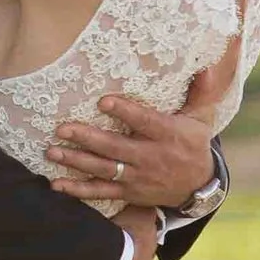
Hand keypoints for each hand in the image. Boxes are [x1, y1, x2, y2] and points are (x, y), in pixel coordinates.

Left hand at [45, 63, 223, 217]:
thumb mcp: (202, 117)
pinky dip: (80, 191)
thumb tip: (207, 66)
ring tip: (52, 152)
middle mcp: (152, 158)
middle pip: (116, 147)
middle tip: (63, 128)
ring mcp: (138, 178)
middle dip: (88, 139)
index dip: (125, 112)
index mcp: (168, 135)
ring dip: (77, 161)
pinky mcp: (129, 193)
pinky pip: (102, 193)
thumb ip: (202, 92)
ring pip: (104, 170)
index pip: (145, 122)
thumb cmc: (194, 144)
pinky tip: (58, 185)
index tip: (103, 101)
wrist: (198, 187)